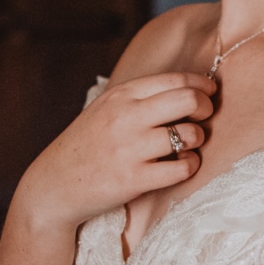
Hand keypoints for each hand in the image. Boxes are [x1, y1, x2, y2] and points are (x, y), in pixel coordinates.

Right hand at [15, 72, 215, 232]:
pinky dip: (190, 165)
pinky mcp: (134, 179)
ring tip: (188, 145)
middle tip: (204, 118)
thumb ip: (139, 98)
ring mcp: (130, 148)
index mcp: (121, 95)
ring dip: (198, 140)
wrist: (54, 185)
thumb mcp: (105, 109)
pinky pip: (182, 168)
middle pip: (189, 100)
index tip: (209, 93)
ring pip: (189, 134)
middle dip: (206, 108)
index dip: (202, 85)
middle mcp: (126, 116)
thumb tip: (186, 88)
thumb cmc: (86, 146)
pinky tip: (183, 165)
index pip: (176, 80)